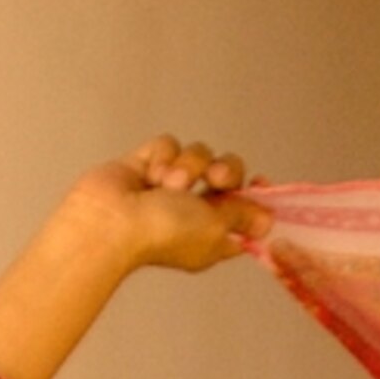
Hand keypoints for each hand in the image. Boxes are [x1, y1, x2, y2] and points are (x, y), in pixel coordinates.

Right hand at [63, 134, 271, 272]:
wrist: (112, 221)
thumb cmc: (163, 232)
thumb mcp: (216, 227)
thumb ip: (242, 216)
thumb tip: (266, 221)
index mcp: (214, 234)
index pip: (246, 211)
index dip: (257, 197)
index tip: (262, 182)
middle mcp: (194, 209)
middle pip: (228, 173)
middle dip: (226, 170)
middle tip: (218, 178)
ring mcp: (170, 185)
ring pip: (199, 154)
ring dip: (188, 167)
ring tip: (168, 186)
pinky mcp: (147, 163)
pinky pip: (168, 144)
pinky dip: (162, 157)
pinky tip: (149, 176)